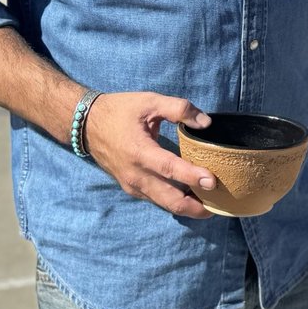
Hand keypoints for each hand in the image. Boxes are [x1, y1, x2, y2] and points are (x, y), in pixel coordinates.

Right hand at [84, 92, 216, 218]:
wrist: (87, 125)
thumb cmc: (120, 111)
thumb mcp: (149, 101)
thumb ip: (179, 109)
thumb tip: (206, 122)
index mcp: (139, 152)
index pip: (170, 169)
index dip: (193, 177)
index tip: (213, 181)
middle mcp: (136, 175)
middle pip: (170, 200)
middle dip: (197, 207)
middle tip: (220, 204)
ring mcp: (132, 185)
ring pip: (165, 204)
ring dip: (189, 207)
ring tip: (212, 203)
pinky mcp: (132, 188)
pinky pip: (157, 200)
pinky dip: (176, 202)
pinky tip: (193, 196)